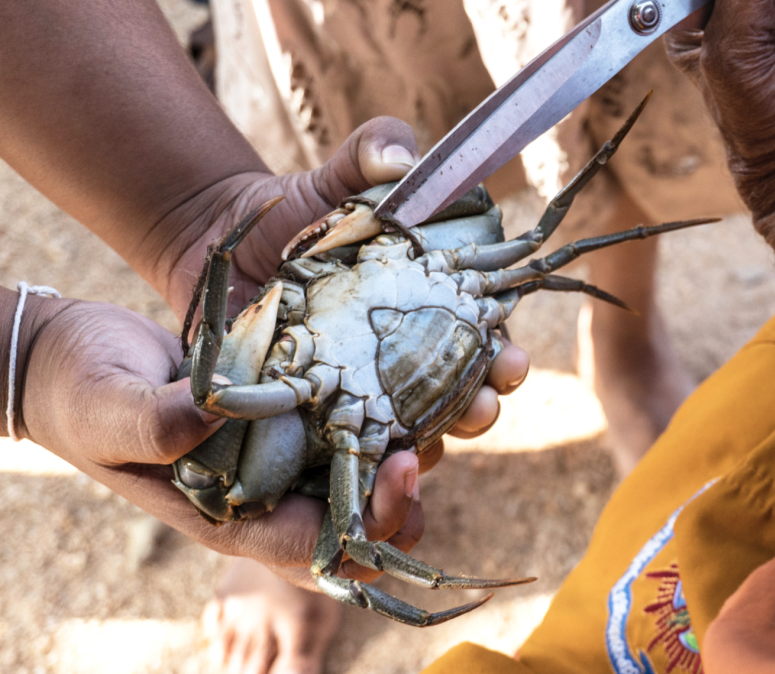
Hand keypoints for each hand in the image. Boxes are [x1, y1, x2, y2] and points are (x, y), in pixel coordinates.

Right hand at [14, 294, 423, 589]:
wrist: (68, 354)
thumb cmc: (77, 392)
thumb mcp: (107, 409)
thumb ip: (155, 424)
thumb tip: (216, 415)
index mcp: (225, 515)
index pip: (314, 548)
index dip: (368, 524)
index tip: (403, 470)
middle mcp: (261, 491)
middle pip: (353, 522)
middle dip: (401, 499)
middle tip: (427, 443)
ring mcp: (275, 451)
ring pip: (357, 471)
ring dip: (398, 447)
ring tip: (433, 404)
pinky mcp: (283, 407)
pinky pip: (340, 419)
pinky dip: (373, 404)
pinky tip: (397, 366)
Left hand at [160, 117, 528, 444]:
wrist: (215, 238)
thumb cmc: (291, 210)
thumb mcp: (336, 178)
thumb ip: (372, 153)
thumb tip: (401, 155)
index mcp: (428, 310)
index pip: (483, 342)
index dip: (504, 355)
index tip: (511, 357)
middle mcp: (401, 359)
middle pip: (458, 399)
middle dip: (480, 407)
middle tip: (483, 406)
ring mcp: (355, 392)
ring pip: (409, 436)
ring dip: (430, 445)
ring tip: (427, 445)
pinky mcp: (308, 415)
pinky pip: (341, 450)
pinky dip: (358, 460)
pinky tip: (364, 463)